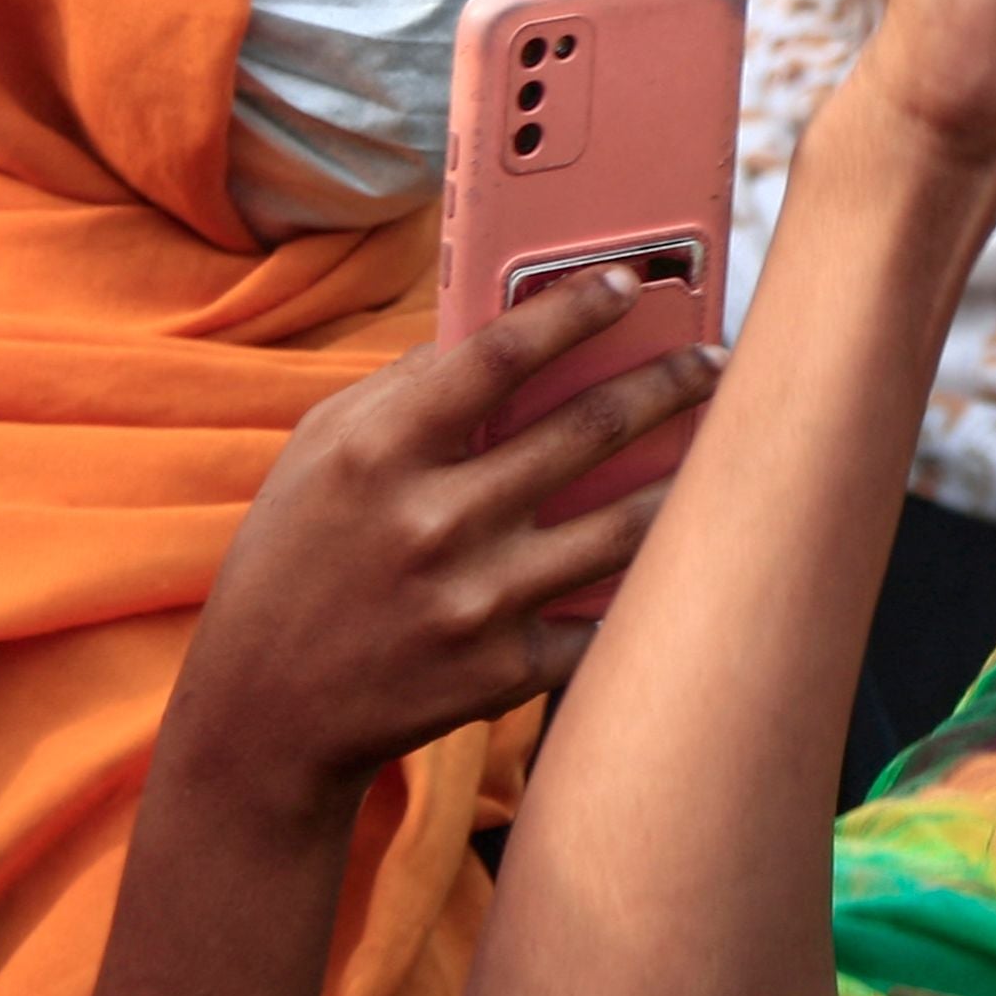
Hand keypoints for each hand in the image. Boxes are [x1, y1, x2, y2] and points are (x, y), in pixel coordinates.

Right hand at [171, 267, 719, 829]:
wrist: (268, 713)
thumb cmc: (295, 556)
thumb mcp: (321, 451)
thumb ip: (405, 386)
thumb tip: (502, 325)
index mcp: (381, 452)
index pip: (500, 354)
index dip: (574, 308)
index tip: (629, 282)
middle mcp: (434, 521)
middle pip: (588, 429)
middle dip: (670, 384)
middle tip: (715, 362)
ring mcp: (476, 601)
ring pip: (625, 524)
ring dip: (688, 478)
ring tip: (727, 446)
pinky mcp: (506, 671)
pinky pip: (605, 616)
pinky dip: (647, 581)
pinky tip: (684, 551)